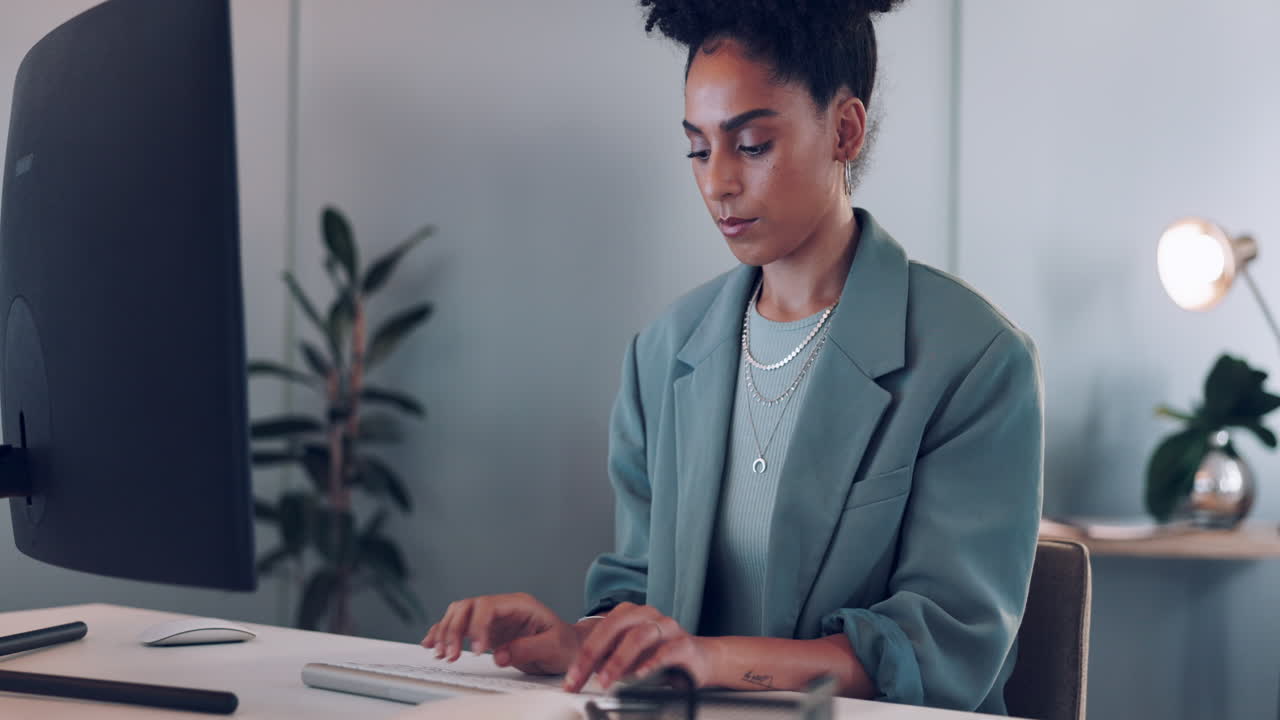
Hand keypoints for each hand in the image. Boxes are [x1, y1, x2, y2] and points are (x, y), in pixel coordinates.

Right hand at [421, 592, 581, 674]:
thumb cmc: (565, 645)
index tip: (477, 651)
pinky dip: (444, 633)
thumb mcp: (553, 647)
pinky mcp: (487, 630)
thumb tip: (499, 654)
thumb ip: (528, 648)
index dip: (477, 626)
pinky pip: (460, 626)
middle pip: (468, 607)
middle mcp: (503, 607)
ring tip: (441, 653)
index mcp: (519, 604)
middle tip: (451, 655)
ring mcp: (494, 617)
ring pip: (459, 614)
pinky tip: (431, 642)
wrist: (570, 648)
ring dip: (446, 631)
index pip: (488, 606)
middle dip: (454, 629)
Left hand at [562, 602, 716, 692]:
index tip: (571, 679)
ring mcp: (667, 627)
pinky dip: (651, 663)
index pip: (599, 630)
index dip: (583, 656)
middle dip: (594, 654)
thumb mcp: (627, 658)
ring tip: (606, 680)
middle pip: (615, 626)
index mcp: (629, 614)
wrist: (698, 660)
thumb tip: (579, 676)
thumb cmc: (658, 657)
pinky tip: (640, 674)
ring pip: (639, 636)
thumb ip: (606, 660)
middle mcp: (647, 615)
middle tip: (581, 678)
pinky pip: (667, 650)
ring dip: (618, 660)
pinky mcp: (685, 643)